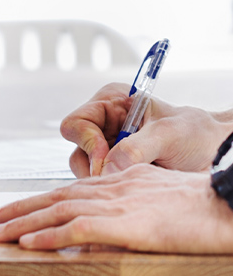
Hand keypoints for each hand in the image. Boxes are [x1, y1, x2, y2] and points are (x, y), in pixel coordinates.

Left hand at [0, 164, 232, 252]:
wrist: (221, 203)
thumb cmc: (193, 203)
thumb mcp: (150, 198)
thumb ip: (120, 207)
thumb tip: (93, 226)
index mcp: (113, 181)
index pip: (64, 190)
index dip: (34, 200)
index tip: (11, 209)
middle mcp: (106, 188)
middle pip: (51, 197)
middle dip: (16, 209)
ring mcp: (112, 204)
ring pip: (56, 211)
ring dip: (21, 223)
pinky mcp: (122, 223)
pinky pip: (76, 229)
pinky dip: (49, 235)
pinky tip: (28, 243)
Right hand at [60, 83, 232, 176]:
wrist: (217, 155)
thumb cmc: (197, 134)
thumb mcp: (168, 134)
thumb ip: (136, 148)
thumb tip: (106, 168)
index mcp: (110, 103)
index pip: (76, 123)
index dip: (87, 142)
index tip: (106, 160)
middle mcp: (103, 125)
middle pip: (77, 149)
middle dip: (95, 166)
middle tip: (119, 178)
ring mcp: (107, 149)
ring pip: (84, 170)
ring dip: (105, 180)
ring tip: (135, 180)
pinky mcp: (114, 170)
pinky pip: (98, 184)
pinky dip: (112, 189)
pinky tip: (133, 187)